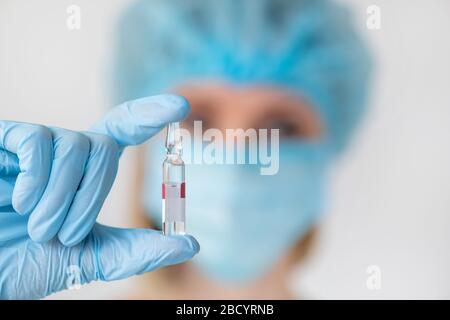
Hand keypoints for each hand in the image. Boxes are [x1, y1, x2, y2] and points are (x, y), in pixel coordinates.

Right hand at [0, 95, 198, 298]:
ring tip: (40, 228)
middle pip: (104, 145)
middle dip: (92, 195)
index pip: (122, 129)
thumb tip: (191, 244)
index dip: (150, 114)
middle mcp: (63, 153)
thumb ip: (136, 251)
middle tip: (66, 235)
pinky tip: (20, 201)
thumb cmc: (26, 261)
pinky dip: (38, 176)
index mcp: (85, 173)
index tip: (180, 105)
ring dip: (63, 195)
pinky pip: (36, 139)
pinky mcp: (3, 142)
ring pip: (75, 144)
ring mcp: (33, 146)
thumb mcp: (89, 258)